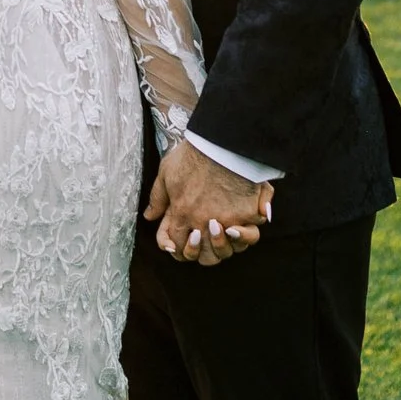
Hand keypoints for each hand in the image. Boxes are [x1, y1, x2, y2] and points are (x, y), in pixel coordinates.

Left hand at [144, 139, 270, 264]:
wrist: (221, 142)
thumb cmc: (193, 154)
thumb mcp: (166, 173)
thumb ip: (158, 198)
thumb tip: (149, 216)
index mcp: (182, 215)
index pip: (178, 247)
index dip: (180, 247)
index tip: (186, 239)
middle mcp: (203, 224)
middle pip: (205, 257)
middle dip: (205, 252)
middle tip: (207, 237)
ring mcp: (227, 221)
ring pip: (229, 251)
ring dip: (226, 245)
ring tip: (226, 230)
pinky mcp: (248, 214)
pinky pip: (251, 234)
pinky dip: (248, 233)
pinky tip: (243, 225)